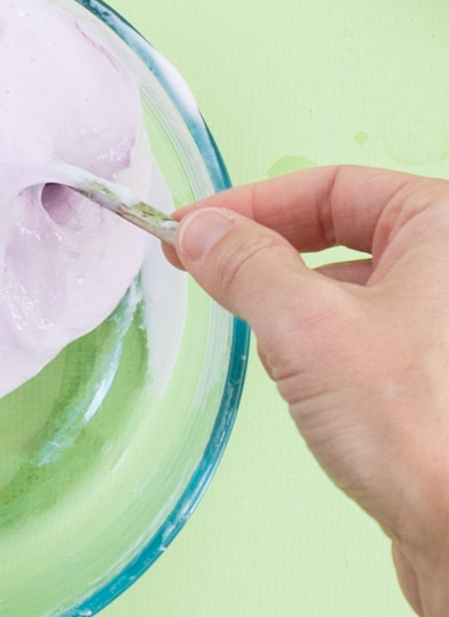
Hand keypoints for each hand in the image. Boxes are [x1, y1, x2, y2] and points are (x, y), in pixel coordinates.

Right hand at [168, 166, 448, 616]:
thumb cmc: (423, 430)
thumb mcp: (306, 327)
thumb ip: (246, 267)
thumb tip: (203, 233)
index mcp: (448, 228)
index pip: (333, 186)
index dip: (250, 204)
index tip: (192, 228)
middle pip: (342, 232)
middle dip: (271, 257)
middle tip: (206, 271)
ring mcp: (448, 325)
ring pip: (349, 288)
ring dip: (296, 311)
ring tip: (271, 346)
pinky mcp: (438, 378)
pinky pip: (363, 336)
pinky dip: (321, 351)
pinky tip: (307, 390)